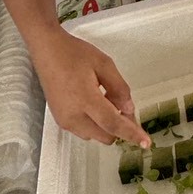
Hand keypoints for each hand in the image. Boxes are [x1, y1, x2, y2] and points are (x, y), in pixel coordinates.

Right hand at [27, 30, 149, 146]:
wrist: (47, 51)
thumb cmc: (74, 54)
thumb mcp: (104, 64)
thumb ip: (119, 88)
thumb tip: (128, 110)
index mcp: (85, 100)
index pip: (113, 124)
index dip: (131, 134)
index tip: (145, 142)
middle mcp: (73, 116)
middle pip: (106, 136)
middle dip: (119, 126)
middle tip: (122, 104)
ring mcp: (65, 120)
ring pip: (96, 135)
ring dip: (106, 125)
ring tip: (104, 98)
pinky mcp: (60, 120)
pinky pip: (85, 131)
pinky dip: (95, 124)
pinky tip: (94, 103)